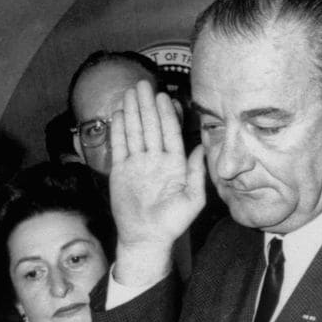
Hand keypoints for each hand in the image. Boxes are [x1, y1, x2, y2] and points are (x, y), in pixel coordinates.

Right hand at [109, 80, 206, 286]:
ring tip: (130, 92)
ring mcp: (138, 164)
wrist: (146, 238)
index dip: (167, 114)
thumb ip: (197, 173)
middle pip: (151, 127)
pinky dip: (120, 129)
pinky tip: (119, 113)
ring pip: (135, 132)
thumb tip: (201, 147)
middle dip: (148, 105)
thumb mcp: (192, 200)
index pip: (170, 133)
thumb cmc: (172, 223)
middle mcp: (156, 160)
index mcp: (174, 164)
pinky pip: (120, 145)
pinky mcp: (121, 170)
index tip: (164, 96)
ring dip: (133, 112)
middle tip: (144, 84)